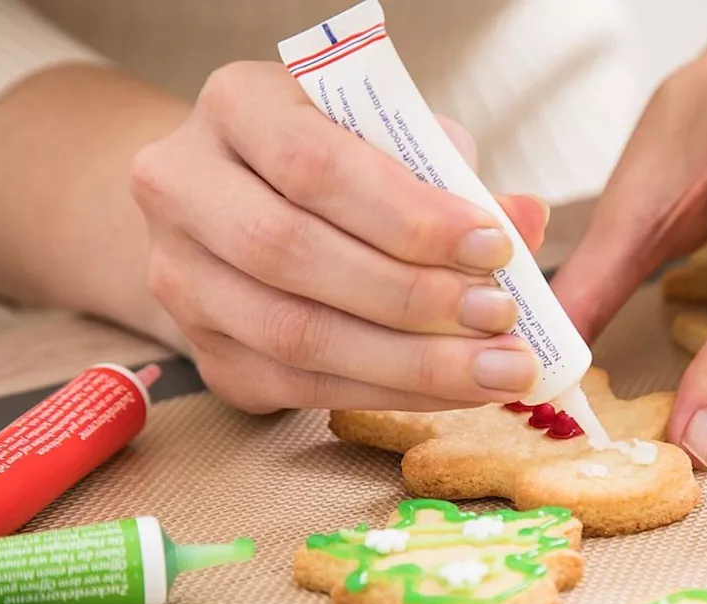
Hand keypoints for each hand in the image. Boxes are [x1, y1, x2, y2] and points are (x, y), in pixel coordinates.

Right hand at [130, 62, 547, 413]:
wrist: (235, 207)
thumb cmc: (334, 162)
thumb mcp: (388, 137)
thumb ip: (450, 172)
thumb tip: (525, 220)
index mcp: (235, 106)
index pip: (314, 164)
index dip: (408, 215)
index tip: (494, 246)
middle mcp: (182, 188)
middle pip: (292, 253)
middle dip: (411, 296)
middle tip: (500, 318)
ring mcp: (181, 279)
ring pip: (293, 335)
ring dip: (409, 362)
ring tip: (495, 370)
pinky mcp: (205, 353)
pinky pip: (299, 388)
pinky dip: (388, 394)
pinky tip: (453, 392)